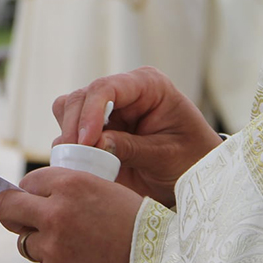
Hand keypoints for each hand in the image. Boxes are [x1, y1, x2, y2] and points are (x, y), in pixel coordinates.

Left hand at [0, 168, 142, 262]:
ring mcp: (52, 250)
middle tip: (19, 218)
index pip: (27, 182)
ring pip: (28, 244)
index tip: (32, 198)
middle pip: (7, 209)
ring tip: (78, 249)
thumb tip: (34, 195)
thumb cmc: (138, 228)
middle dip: (12, 213)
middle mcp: (55, 214)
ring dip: (44, 246)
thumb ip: (69, 190)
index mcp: (71, 185)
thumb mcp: (106, 192)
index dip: (30, 192)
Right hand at [53, 67, 220, 206]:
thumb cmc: (191, 160)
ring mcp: (107, 110)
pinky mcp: (96, 129)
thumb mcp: (166, 156)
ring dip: (68, 136)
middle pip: (81, 97)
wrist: (195, 177)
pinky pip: (69, 131)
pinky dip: (68, 147)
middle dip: (74, 127)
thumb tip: (93, 144)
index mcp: (148, 85)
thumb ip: (131, 148)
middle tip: (76, 158)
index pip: (107, 88)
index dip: (91, 112)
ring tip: (79, 162)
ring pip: (68, 110)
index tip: (86, 141)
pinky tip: (80, 164)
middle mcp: (123, 92)